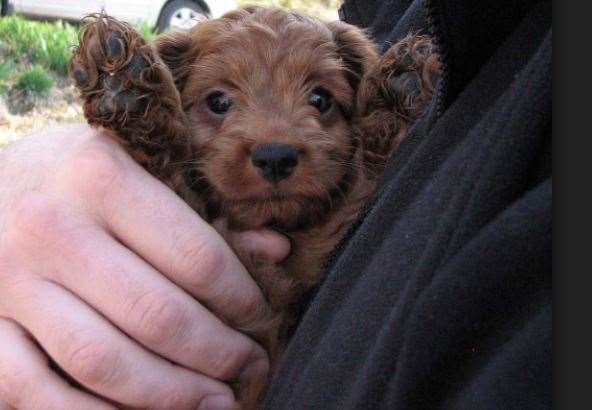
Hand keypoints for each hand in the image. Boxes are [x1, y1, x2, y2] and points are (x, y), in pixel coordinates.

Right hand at [0, 125, 290, 408]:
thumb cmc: (67, 177)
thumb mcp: (132, 169)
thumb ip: (203, 212)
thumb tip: (276, 250)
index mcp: (100, 177)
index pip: (195, 255)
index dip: (241, 297)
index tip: (260, 314)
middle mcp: (51, 228)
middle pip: (158, 315)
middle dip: (218, 353)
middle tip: (249, 365)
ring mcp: (8, 283)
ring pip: (104, 362)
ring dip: (172, 393)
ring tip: (217, 401)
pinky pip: (38, 394)